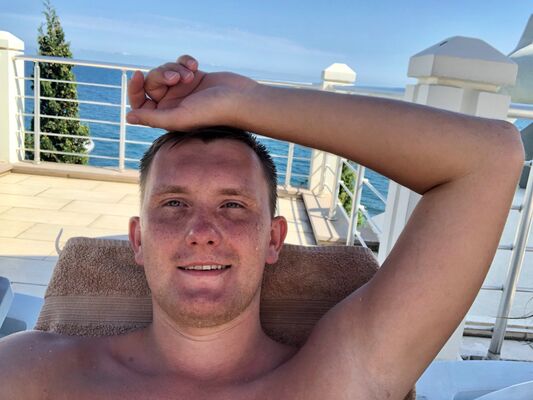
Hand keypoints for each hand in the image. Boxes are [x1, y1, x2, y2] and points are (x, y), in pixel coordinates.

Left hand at [126, 55, 256, 130]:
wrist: (240, 99)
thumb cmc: (212, 112)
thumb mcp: (179, 117)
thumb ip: (152, 118)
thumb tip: (128, 117)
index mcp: (167, 116)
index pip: (141, 103)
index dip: (136, 89)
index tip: (138, 75)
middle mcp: (174, 103)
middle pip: (153, 82)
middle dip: (162, 74)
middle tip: (177, 77)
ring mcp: (184, 89)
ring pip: (166, 70)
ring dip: (176, 67)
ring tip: (191, 74)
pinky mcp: (195, 77)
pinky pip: (180, 62)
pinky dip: (185, 60)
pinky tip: (196, 65)